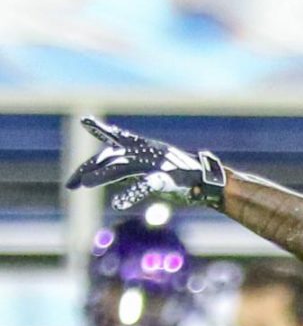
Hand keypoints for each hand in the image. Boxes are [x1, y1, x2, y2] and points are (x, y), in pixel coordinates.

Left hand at [65, 118, 226, 211]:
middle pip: (111, 156)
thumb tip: (109, 167)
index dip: (100, 129)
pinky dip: (131, 193)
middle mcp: (146, 151)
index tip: (84, 121)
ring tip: (85, 185)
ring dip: (103, 176)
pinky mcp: (166, 178)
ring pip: (123, 167)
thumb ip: (129, 165)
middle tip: (72, 184)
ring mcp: (155, 164)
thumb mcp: (150, 164)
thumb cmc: (179, 174)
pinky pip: (145, 185)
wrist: (207, 179)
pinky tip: (118, 204)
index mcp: (143, 146)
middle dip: (89, 169)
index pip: (116, 137)